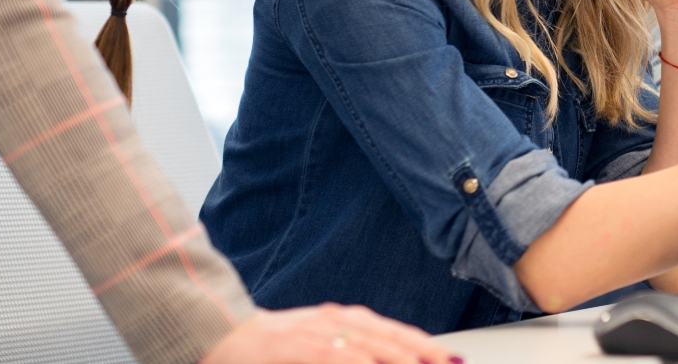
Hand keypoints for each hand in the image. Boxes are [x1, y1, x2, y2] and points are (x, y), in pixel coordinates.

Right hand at [199, 305, 459, 363]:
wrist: (224, 335)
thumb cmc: (275, 346)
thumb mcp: (320, 342)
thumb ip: (353, 350)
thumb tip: (385, 357)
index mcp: (345, 318)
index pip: (396, 333)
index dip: (426, 347)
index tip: (453, 359)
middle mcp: (337, 320)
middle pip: (392, 339)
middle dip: (425, 355)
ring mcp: (318, 333)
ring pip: (371, 349)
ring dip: (401, 359)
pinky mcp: (298, 347)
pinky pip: (334, 358)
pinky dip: (357, 362)